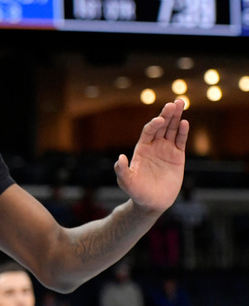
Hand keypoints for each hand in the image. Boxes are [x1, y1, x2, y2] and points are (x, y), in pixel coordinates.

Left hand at [116, 99, 188, 213]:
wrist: (152, 202)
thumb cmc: (136, 192)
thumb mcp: (126, 182)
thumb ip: (121, 170)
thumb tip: (119, 158)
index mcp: (142, 148)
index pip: (148, 132)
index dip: (154, 125)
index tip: (159, 120)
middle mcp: (154, 146)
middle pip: (162, 126)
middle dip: (167, 114)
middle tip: (173, 102)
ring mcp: (166, 150)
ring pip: (172, 129)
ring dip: (176, 117)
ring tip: (180, 103)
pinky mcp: (178, 156)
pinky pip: (181, 141)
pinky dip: (183, 131)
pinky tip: (185, 122)